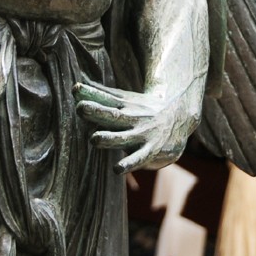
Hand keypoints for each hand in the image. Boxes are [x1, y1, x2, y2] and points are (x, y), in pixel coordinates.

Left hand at [76, 76, 203, 174]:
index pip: (105, 99)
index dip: (91, 94)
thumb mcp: (125, 99)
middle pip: (113, 115)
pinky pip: (139, 158)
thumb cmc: (143, 109)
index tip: (76, 89)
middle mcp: (132, 118)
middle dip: (97, 112)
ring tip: (94, 138)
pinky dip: (129, 163)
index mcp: (124, 105)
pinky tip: (117, 169)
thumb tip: (76, 87)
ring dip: (109, 138)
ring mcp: (142, 134)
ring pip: (123, 138)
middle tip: (81, 107)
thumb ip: (101, 95)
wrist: (180, 116)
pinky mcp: (151, 151)